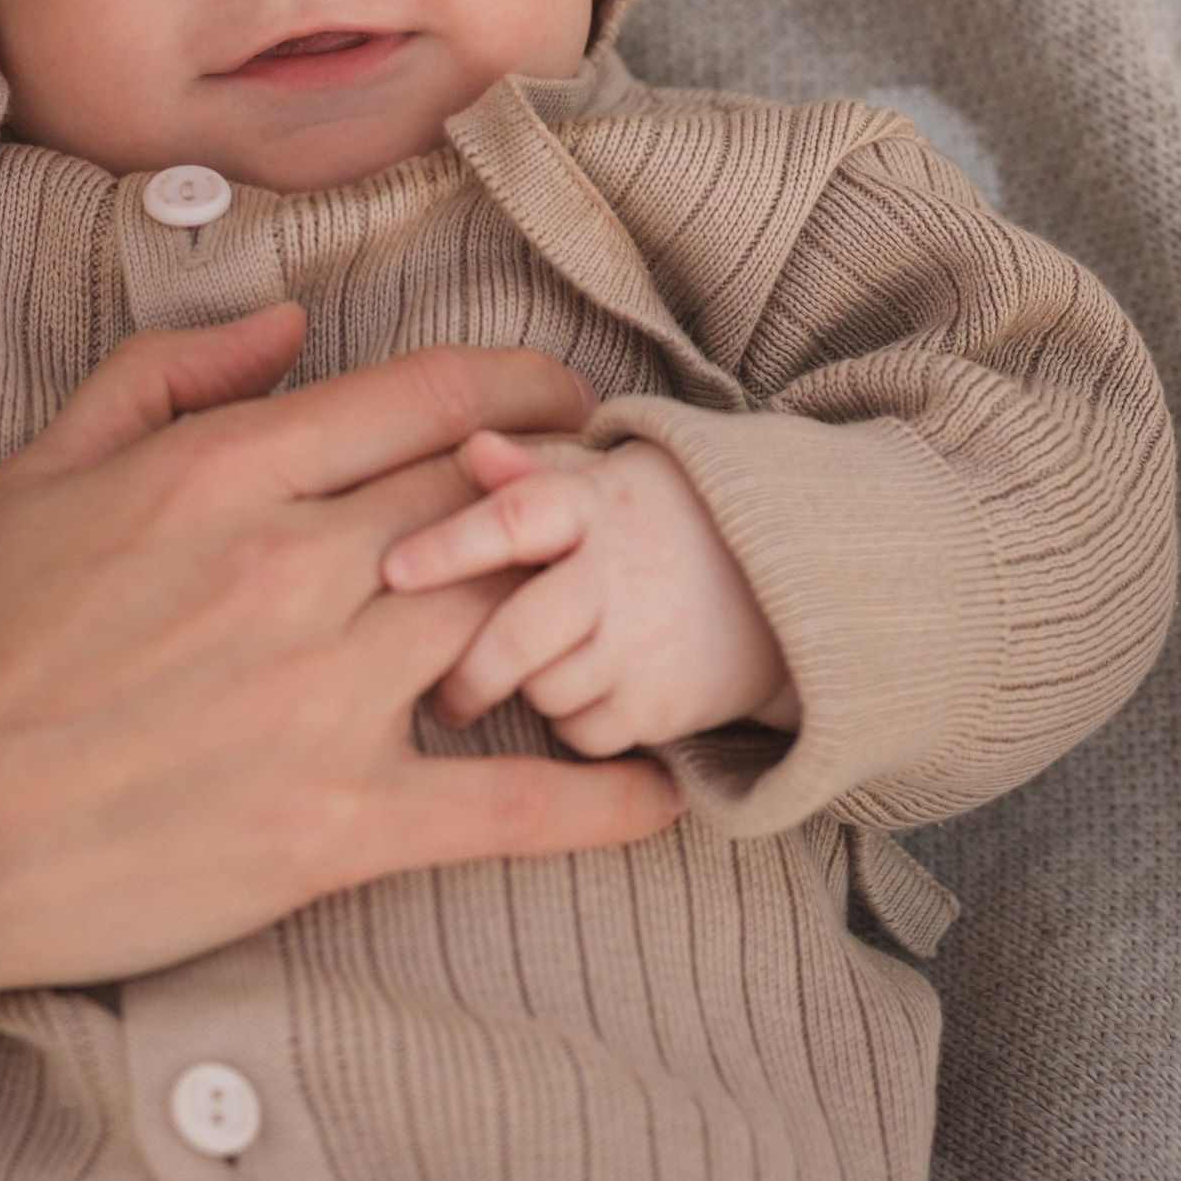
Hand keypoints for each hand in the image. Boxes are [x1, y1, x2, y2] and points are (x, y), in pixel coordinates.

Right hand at [0, 305, 681, 991]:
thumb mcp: (40, 470)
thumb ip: (166, 377)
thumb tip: (287, 324)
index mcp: (229, 470)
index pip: (426, 399)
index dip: (519, 391)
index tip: (563, 402)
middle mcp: (296, 567)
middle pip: (485, 500)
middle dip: (555, 493)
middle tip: (597, 505)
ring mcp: (326, 699)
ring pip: (507, 619)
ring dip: (569, 614)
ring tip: (610, 616)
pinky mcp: (338, 826)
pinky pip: (506, 805)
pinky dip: (599, 802)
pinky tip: (661, 792)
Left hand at [383, 431, 798, 755]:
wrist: (786, 578)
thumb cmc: (659, 518)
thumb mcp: (604, 476)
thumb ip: (532, 468)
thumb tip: (470, 448)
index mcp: (595, 505)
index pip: (514, 519)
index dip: (451, 544)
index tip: (394, 571)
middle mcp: (619, 574)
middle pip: (517, 635)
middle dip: (466, 671)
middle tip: (443, 688)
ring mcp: (645, 644)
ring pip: (543, 689)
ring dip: (523, 688)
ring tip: (532, 670)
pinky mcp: (667, 706)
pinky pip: (584, 733)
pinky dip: (570, 723)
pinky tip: (579, 692)